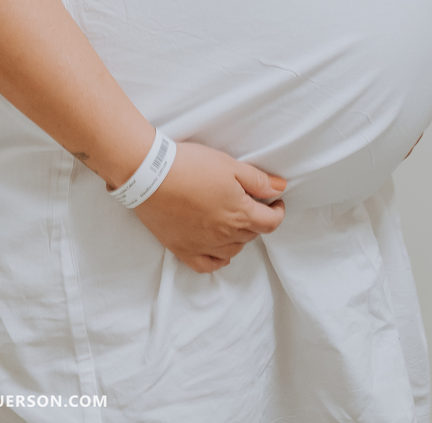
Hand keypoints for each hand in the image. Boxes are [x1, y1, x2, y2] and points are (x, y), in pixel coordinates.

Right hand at [134, 142, 285, 272]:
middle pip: (251, 235)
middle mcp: (225, 236)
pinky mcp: (183, 250)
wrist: (150, 175)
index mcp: (240, 215)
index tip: (275, 202)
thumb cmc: (191, 166)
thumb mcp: (230, 165)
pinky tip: (218, 250)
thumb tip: (281, 189)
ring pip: (232, 251)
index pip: (270, 223)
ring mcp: (204, 246)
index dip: (277, 212)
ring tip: (233, 221)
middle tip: (250, 203)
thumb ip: (258, 180)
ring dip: (239, 238)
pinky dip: (217, 259)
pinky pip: (207, 265)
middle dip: (256, 220)